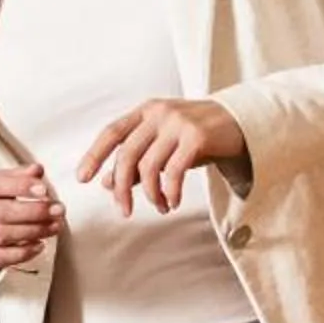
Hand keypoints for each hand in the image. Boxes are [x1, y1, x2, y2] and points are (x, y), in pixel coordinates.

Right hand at [0, 165, 64, 272]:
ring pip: (1, 236)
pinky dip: (23, 253)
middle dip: (34, 212)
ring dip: (33, 232)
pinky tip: (39, 245)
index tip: (44, 190)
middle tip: (57, 210)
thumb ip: (15, 176)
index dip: (20, 187)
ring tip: (54, 226)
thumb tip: (37, 170)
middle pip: (0, 213)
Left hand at [77, 98, 246, 215]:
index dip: (94, 155)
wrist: (241, 123)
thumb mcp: (165, 145)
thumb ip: (138, 162)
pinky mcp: (197, 137)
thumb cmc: (198, 136)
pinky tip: (173, 202)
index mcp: (145, 111)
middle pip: (127, 154)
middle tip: (123, 211)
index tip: (82, 178)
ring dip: (151, 194)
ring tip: (160, 207)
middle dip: (122, 187)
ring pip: (149, 166)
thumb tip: (107, 183)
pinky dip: (170, 191)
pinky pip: (174, 171)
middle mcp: (159, 113)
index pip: (111, 132)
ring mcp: (178, 123)